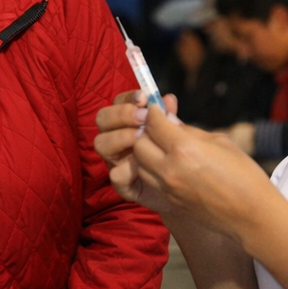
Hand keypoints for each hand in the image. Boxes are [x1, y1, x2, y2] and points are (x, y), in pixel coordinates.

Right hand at [94, 91, 182, 215]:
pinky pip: (115, 174)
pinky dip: (127, 168)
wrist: (186, 191)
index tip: (143, 97)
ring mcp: (116, 161)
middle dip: (121, 114)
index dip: (127, 98)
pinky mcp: (122, 184)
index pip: (118, 103)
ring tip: (140, 137)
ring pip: (101, 144)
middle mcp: (116, 140)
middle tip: (142, 117)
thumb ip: (169, 118)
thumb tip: (168, 100)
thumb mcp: (177, 134)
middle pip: (102, 119)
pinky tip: (143, 166)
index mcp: (127, 124)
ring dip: (120, 137)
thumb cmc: (178, 157)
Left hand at [128, 105, 281, 246]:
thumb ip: (190, 131)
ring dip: (146, 154)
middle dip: (145, 133)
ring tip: (162, 148)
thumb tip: (170, 121)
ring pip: (140, 165)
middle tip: (158, 129)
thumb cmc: (244, 174)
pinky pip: (151, 182)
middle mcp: (170, 169)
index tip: (156, 108)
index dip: (153, 112)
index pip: (154, 124)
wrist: (252, 215)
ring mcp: (168, 188)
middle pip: (138, 145)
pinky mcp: (170, 202)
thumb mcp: (220, 142)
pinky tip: (169, 166)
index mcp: (184, 149)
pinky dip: (154, 171)